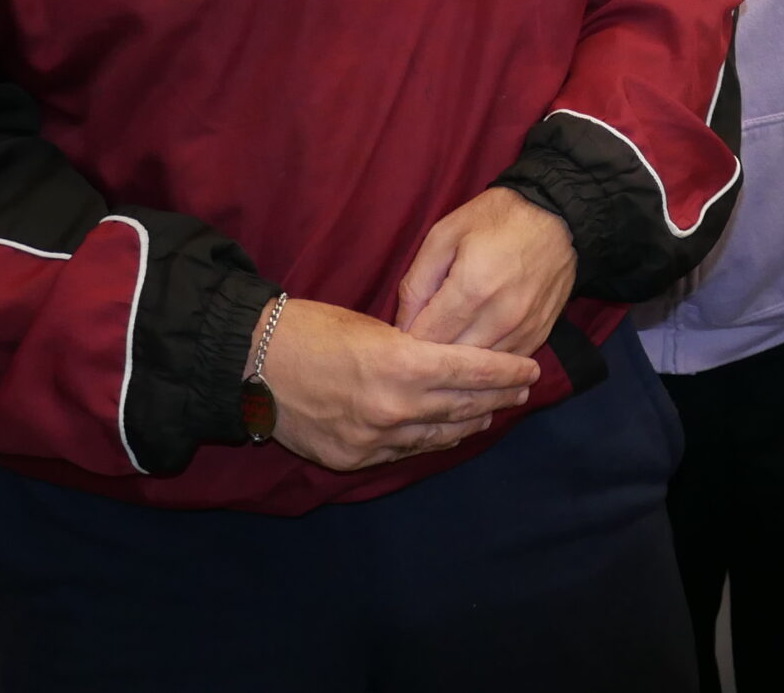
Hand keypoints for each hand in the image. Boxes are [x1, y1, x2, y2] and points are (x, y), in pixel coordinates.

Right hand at [257, 297, 538, 471]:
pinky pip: (405, 451)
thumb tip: (446, 360)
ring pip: (438, 434)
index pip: (471, 371)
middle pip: (462, 406)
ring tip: (492, 411)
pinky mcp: (353, 458)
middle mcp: (394, 408)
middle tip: (523, 390)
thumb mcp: (372, 325)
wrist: (251, 365)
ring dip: (470, 421)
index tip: (531, 370)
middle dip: (498, 398)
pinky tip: (448, 432)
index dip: (506, 372)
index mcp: (402, 365)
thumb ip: (413, 348)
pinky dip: (432, 439)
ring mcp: (374, 439)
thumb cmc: (311, 329)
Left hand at [394, 186, 576, 355]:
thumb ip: (417, 283)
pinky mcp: (539, 336)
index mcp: (471, 289)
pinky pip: (504, 366)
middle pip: (451, 360)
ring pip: (478, 370)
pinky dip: (486, 362)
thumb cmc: (495, 219)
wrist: (558, 215)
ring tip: (448, 344)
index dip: (406, 341)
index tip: (401, 334)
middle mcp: (500, 318)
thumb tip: (402, 327)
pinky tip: (477, 346)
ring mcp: (523, 330)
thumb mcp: (444, 235)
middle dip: (430, 356)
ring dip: (460, 363)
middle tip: (421, 341)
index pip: (425, 340)